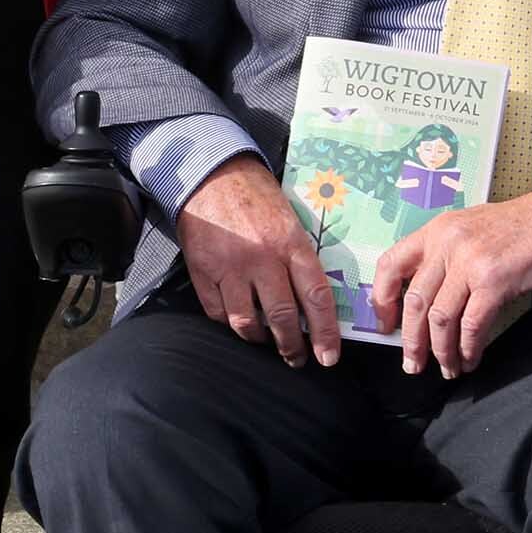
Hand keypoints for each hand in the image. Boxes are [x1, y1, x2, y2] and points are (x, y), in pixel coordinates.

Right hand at [175, 159, 341, 366]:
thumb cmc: (256, 196)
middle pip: (282, 317)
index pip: (316, 297)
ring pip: (248, 323)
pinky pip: (218, 313)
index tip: (328, 356)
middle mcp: (262, 258)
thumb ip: (301, 257)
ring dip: (260, 340)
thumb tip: (314, 302)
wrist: (210, 173)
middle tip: (297, 359)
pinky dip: (230, 324)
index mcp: (291, 243)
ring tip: (267, 342)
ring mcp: (230, 267)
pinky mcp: (203, 270)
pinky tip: (239, 321)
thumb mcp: (290, 219)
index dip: (325, 333)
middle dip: (293, 346)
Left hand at [370, 190, 531, 379]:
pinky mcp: (495, 281)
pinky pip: (471, 325)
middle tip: (413, 364)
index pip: (390, 265)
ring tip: (447, 369)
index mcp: (436, 231)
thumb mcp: (468, 229)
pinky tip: (470, 359)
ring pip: (440, 319)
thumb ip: (443, 256)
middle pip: (414, 301)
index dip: (381, 300)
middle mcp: (447, 244)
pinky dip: (468, 348)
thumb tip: (423, 300)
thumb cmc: (517, 227)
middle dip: (411, 341)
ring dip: (441, 351)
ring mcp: (470, 262)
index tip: (385, 325)